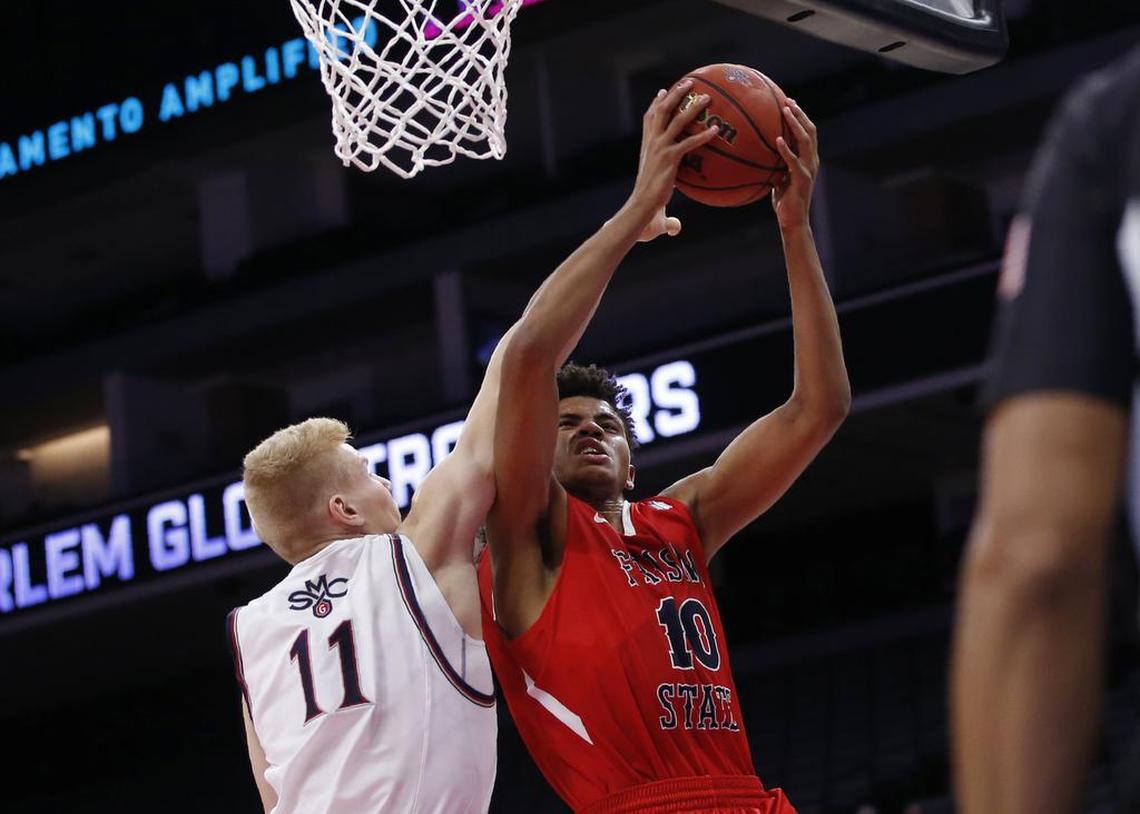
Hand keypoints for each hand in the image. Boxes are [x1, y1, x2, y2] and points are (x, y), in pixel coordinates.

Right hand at [629, 80, 719, 241]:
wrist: (639, 213)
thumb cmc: (645, 214)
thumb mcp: (658, 209)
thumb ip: (670, 217)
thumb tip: (676, 229)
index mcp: (646, 149)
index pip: (649, 120)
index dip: (656, 105)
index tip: (664, 92)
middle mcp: (651, 145)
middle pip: (662, 111)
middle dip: (675, 94)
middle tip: (688, 82)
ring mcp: (659, 150)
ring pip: (676, 120)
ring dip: (691, 106)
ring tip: (707, 96)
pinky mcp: (669, 160)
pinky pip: (689, 143)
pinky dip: (703, 136)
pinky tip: (716, 131)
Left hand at [771, 99, 819, 231]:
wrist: (793, 220)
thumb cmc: (784, 202)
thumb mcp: (778, 178)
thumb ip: (775, 165)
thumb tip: (759, 154)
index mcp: (808, 159)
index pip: (807, 132)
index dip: (800, 117)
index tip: (788, 102)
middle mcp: (812, 161)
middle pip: (810, 131)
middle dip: (799, 114)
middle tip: (787, 101)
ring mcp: (809, 169)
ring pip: (805, 140)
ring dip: (796, 123)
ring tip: (785, 111)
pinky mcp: (802, 179)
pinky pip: (794, 160)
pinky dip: (786, 149)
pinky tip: (778, 139)